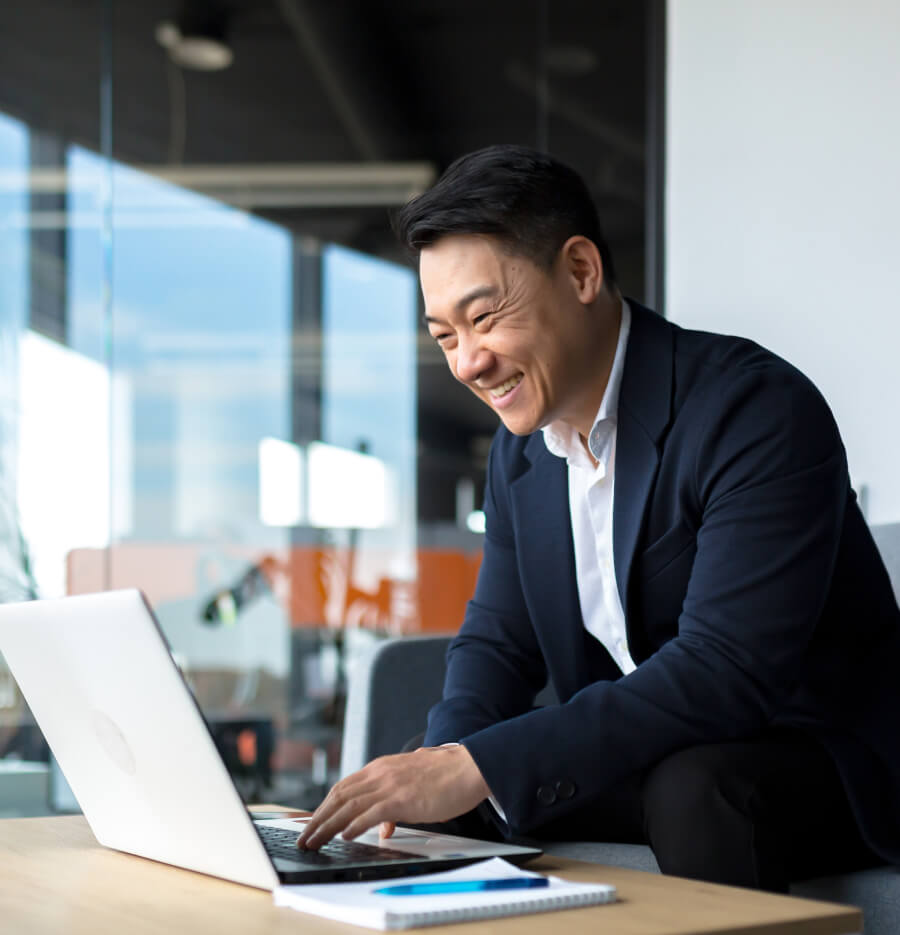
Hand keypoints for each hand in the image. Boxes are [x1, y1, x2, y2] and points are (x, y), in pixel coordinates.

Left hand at [296, 745, 490, 849]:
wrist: (468, 767)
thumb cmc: (444, 776)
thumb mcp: (411, 784)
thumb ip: (393, 803)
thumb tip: (382, 826)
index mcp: (381, 768)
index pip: (343, 787)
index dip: (324, 806)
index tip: (312, 822)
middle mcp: (380, 773)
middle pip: (339, 796)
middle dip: (318, 818)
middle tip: (304, 837)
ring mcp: (390, 784)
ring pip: (349, 805)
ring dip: (328, 825)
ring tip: (315, 841)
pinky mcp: (402, 797)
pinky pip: (371, 812)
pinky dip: (355, 824)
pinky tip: (345, 836)